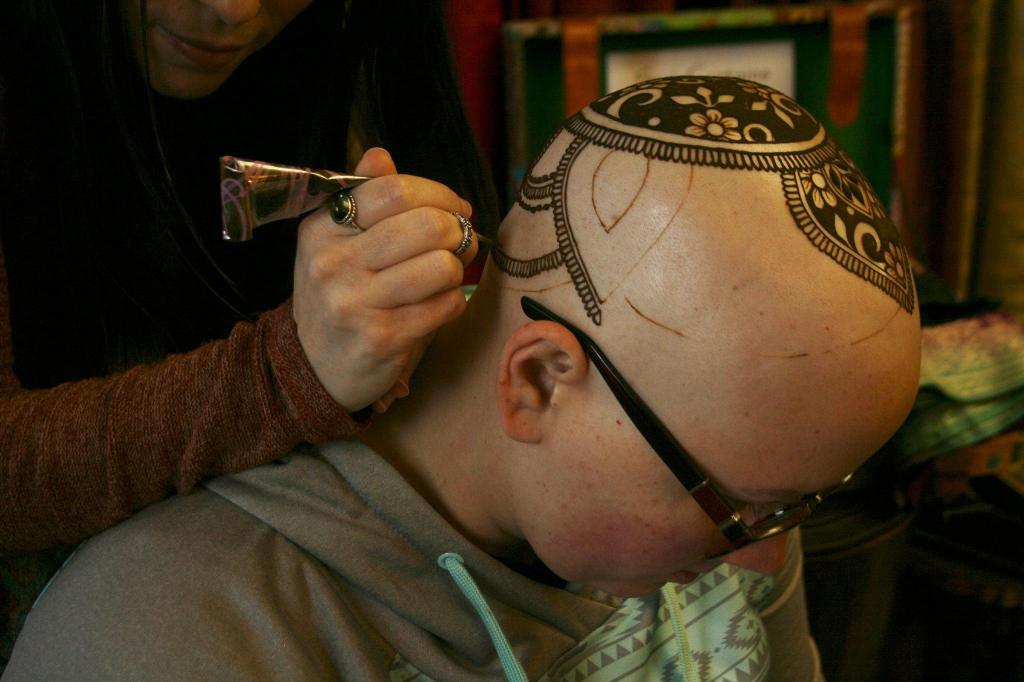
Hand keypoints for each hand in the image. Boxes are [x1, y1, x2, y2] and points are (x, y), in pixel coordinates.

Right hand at [292, 148, 478, 411]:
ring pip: (442, 266)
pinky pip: (446, 305)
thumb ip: (361, 197)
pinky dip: (453, 302)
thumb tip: (381, 155)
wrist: (311, 367)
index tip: (454, 207)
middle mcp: (334, 262)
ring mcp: (356, 302)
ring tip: (444, 275)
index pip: (394, 189)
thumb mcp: (333, 242)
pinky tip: (436, 304)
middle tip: (458, 240)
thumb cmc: (336, 294)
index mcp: (322, 228)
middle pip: (426, 226)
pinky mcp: (382, 338)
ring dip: (456, 269)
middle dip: (456, 230)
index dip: (438, 193)